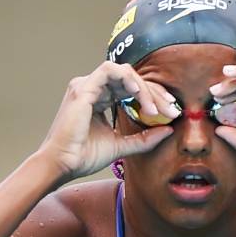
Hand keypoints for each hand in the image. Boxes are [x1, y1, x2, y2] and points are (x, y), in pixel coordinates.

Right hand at [36, 61, 179, 180]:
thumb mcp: (122, 145)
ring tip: (154, 108)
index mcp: (100, 99)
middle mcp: (93, 88)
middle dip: (155, 94)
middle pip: (131, 80)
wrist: (64, 164)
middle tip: (171, 110)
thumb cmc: (84, 156)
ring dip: (144, 88)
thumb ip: (144, 138)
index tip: (171, 111)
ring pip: (124, 73)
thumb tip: (169, 130)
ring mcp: (86, 86)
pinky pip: (110, 71)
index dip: (154, 97)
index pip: (132, 89)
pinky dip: (127, 79)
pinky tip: (139, 94)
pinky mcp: (83, 88)